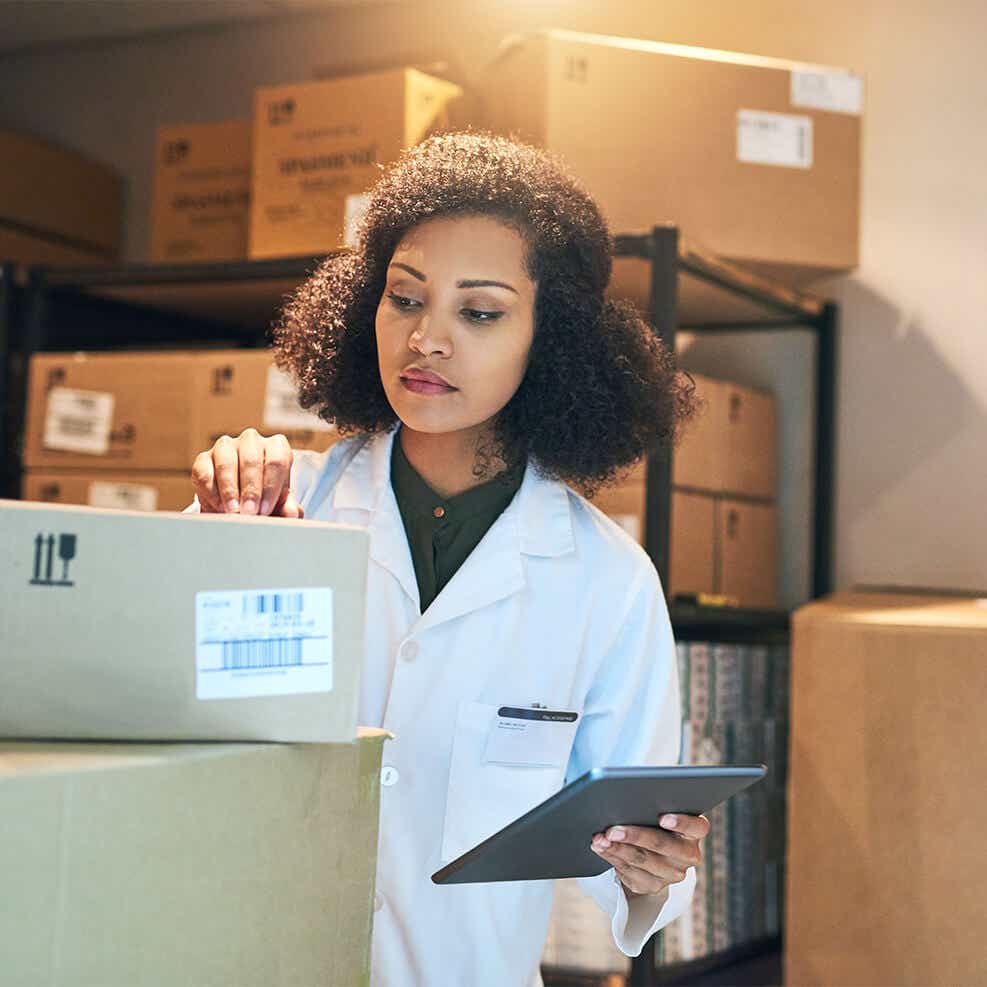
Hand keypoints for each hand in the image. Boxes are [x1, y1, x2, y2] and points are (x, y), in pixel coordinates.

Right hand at [191, 428, 302, 517]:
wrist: (239, 506)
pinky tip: (218, 507)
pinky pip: (205, 472)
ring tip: (233, 512)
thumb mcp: (280, 505)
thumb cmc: (266, 500)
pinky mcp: (203, 459)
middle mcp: (251, 441)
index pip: (277, 460)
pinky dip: (211, 492)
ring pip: (226, 462)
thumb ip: (289, 508)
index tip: (265, 510)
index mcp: (276, 447)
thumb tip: (292, 512)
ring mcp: (226, 447)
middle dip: (250, 489)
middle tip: (250, 513)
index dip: (271, 486)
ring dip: (230, 489)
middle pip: (251, 460)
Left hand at [590, 813, 709, 897]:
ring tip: (600, 839)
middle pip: (661, 844)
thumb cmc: (657, 820)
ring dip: (617, 849)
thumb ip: (653, 804)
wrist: (656, 850)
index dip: (681, 822)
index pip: (696, 826)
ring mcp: (672, 873)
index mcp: (695, 831)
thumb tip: (627, 800)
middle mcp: (688, 855)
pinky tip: (602, 848)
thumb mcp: (661, 810)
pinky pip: (630, 872)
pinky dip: (612, 857)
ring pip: (641, 860)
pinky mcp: (654, 885)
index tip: (663, 818)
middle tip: (612, 830)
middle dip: (634, 836)